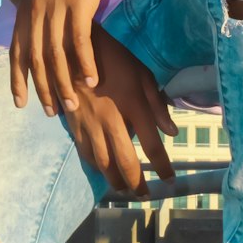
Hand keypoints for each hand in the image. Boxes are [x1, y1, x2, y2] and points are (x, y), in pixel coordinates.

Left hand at [10, 0, 115, 114]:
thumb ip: (41, 14)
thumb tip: (41, 42)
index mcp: (25, 7)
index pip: (16, 51)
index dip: (17, 79)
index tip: (21, 103)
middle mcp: (36, 8)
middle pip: (34, 59)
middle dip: (41, 89)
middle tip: (51, 112)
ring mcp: (56, 6)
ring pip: (56, 55)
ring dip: (63, 83)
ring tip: (72, 104)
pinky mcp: (79, 4)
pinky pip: (79, 41)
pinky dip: (85, 63)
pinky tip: (92, 80)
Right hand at [60, 27, 177, 195]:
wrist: (71, 48)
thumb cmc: (112, 57)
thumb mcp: (141, 73)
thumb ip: (157, 104)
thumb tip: (171, 132)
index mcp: (133, 105)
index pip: (152, 145)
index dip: (163, 166)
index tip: (170, 179)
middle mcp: (112, 120)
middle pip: (126, 162)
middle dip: (137, 183)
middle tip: (145, 194)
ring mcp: (90, 124)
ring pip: (104, 163)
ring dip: (116, 180)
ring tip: (125, 188)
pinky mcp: (74, 124)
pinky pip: (86, 153)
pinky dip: (97, 167)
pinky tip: (103, 170)